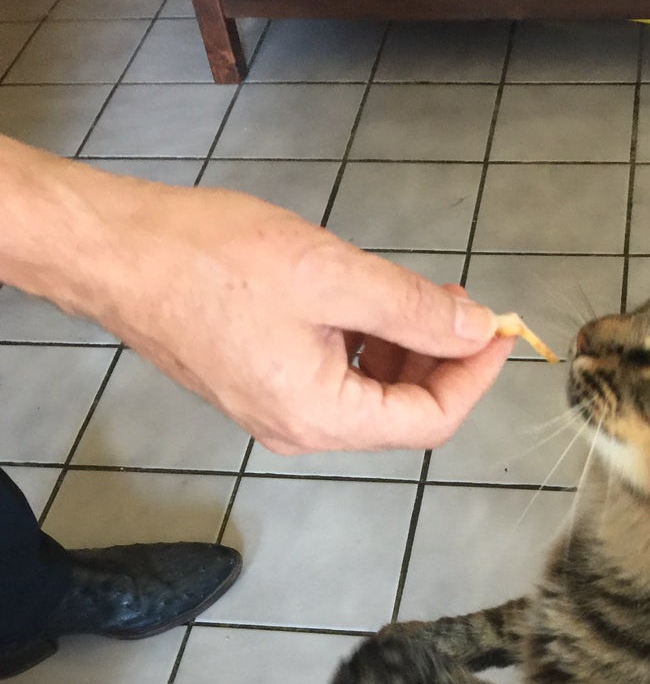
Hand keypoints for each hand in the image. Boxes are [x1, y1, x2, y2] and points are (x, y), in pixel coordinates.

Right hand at [0, 138, 514, 453]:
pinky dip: (365, 345)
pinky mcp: (261, 385)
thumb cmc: (210, 260)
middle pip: (401, 413)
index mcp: (321, 416)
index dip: (473, 376)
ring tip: (412, 296)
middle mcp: (301, 430)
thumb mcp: (332, 275)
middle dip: (441, 361)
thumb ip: (413, 309)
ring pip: (369, 394)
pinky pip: (334, 377)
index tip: (497, 328)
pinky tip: (366, 304)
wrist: (117, 253)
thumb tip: (474, 328)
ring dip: (403, 350)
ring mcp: (278, 412)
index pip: (429, 420)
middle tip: (458, 304)